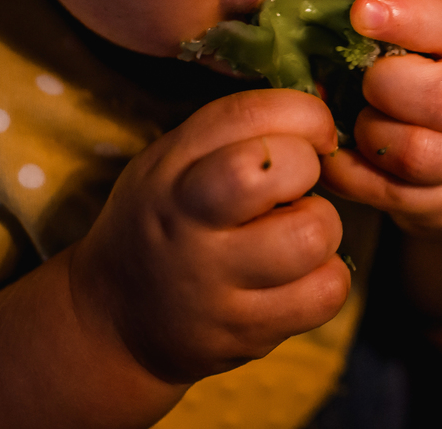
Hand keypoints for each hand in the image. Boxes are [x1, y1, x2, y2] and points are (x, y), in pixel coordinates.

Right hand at [69, 89, 350, 383]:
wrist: (115, 321)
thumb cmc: (167, 221)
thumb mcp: (176, 163)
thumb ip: (237, 132)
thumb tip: (324, 110)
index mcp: (171, 167)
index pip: (247, 114)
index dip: (304, 113)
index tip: (315, 132)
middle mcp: (187, 221)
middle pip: (282, 168)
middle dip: (309, 167)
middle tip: (294, 188)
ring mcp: (214, 283)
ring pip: (315, 234)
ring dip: (322, 229)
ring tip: (293, 235)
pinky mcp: (244, 332)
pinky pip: (326, 292)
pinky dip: (326, 280)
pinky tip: (297, 277)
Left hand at [322, 0, 441, 239]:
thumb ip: (404, 19)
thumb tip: (325, 3)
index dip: (408, 19)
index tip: (361, 12)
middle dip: (388, 86)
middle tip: (365, 78)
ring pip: (417, 155)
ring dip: (371, 133)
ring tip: (358, 116)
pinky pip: (388, 194)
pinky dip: (350, 172)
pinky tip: (337, 150)